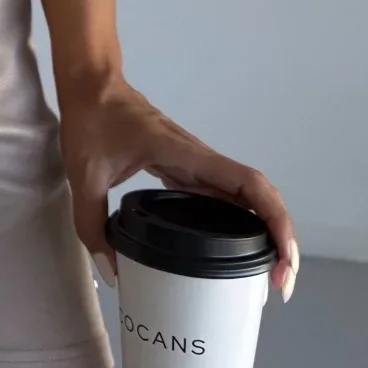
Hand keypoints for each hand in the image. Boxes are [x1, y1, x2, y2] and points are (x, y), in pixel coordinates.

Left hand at [58, 73, 298, 301]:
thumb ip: (92, 225)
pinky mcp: (183, 168)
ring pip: (243, 197)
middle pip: (258, 196)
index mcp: (187, 156)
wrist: (89, 86)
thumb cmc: (91, 120)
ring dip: (263, 230)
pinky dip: (237, 221)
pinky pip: (221, 196)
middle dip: (279, 237)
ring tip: (267, 272)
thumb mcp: (85, 176)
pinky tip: (233, 247)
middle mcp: (200, 160)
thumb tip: (111, 272)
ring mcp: (194, 164)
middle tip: (279, 281)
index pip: (249, 186)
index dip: (276, 221)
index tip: (282, 259)